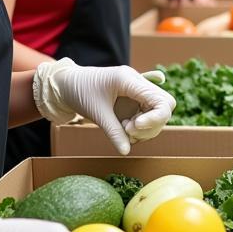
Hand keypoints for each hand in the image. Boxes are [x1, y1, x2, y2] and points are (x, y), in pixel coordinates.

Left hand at [33, 59, 175, 153]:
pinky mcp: (134, 101)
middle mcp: (138, 84)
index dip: (155, 118)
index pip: (162, 100)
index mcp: (130, 80)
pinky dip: (140, 128)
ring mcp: (138, 92)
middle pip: (165, 107)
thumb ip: (113, 132)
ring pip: (158, 114)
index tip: (134, 127)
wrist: (67, 85)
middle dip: (152, 124)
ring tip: (124, 130)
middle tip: (128, 130)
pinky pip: (148, 116)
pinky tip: (124, 128)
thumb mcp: (96, 113)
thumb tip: (126, 151)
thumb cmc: (79, 92)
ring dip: (146, 128)